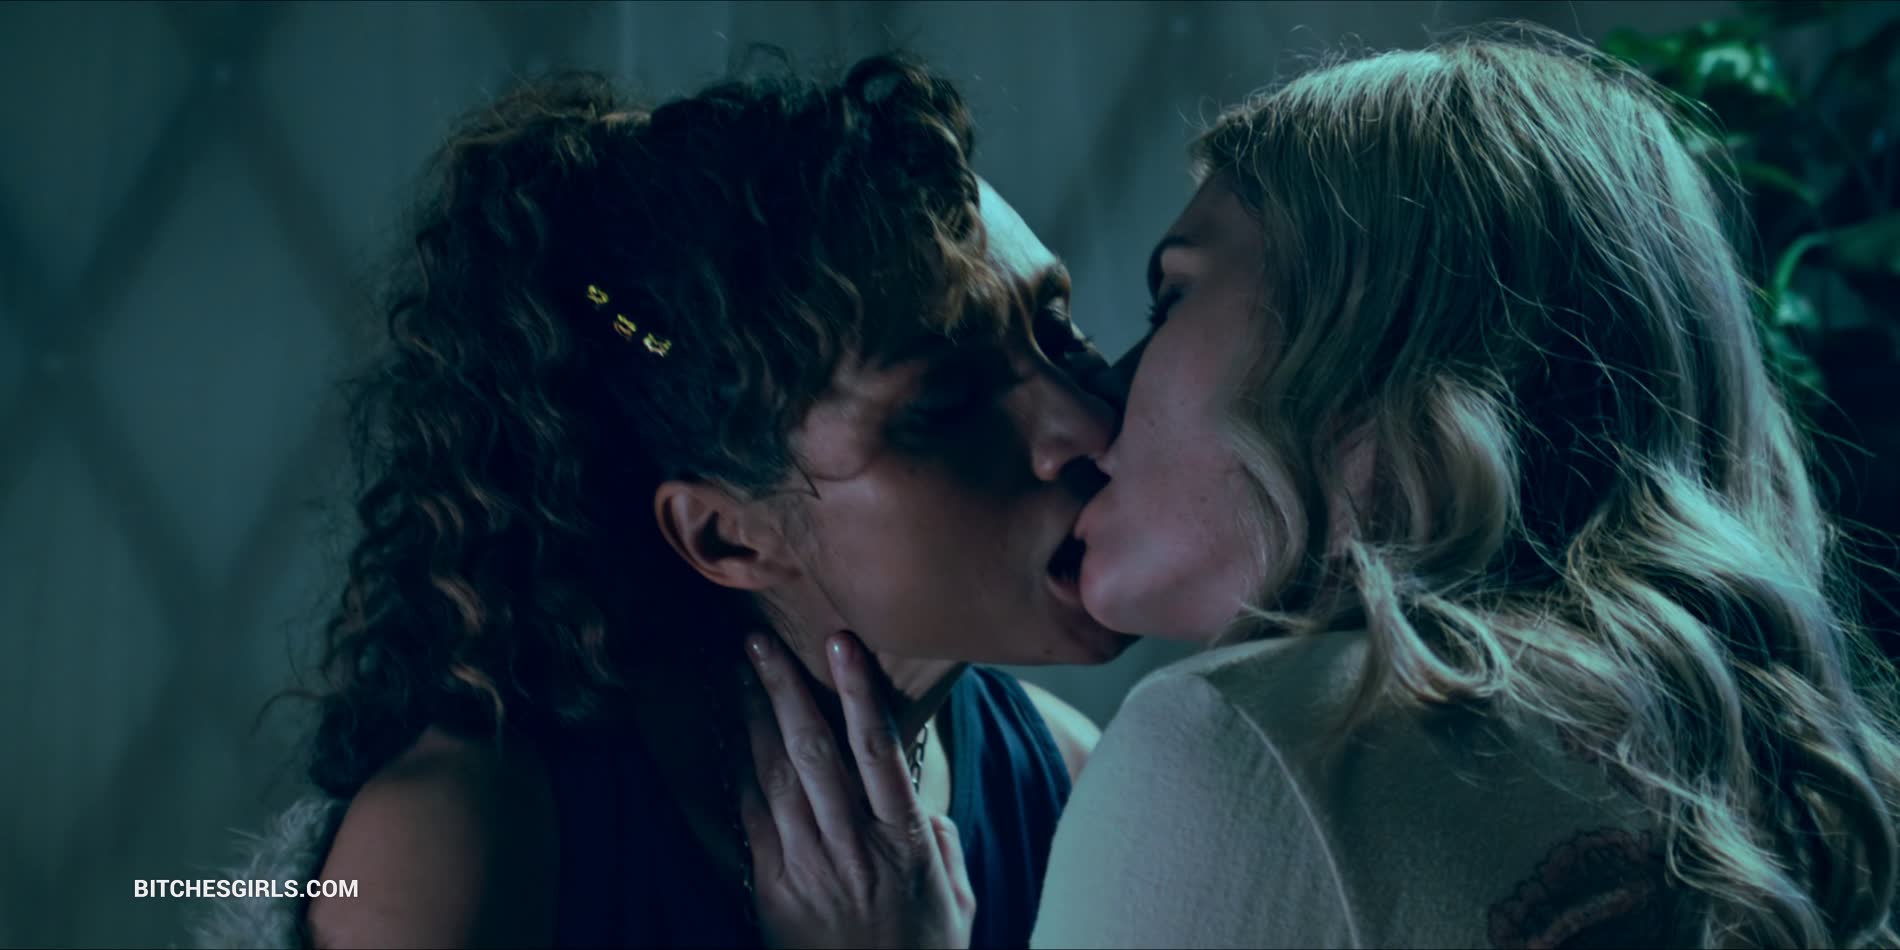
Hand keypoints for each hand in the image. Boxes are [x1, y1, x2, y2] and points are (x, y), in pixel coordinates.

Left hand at [740, 631, 974, 949]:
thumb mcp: (955, 896)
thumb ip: (939, 839)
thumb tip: (917, 796)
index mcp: (905, 844)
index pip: (878, 751)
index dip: (857, 692)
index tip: (841, 643)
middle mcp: (853, 850)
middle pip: (814, 753)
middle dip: (785, 691)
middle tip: (759, 643)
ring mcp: (808, 870)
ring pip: (776, 779)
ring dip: (755, 722)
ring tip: (742, 677)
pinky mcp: (773, 892)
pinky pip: (752, 820)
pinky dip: (742, 776)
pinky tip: (734, 742)